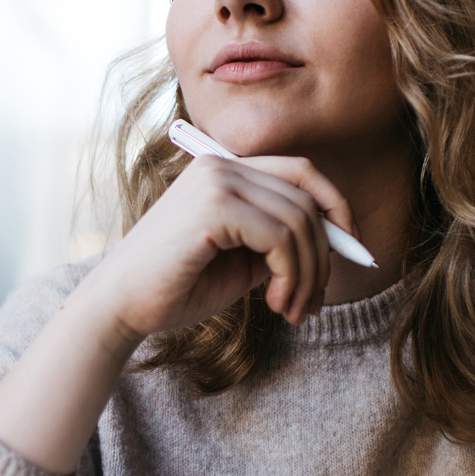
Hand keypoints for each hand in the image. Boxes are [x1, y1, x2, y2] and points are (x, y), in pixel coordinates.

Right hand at [79, 153, 358, 332]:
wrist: (121, 305)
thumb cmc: (177, 286)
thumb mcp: (242, 260)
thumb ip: (280, 241)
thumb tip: (336, 241)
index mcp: (225, 169)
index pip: (301, 172)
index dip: (336, 207)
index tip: (352, 250)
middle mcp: (221, 165)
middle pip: (307, 197)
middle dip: (324, 255)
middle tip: (312, 303)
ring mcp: (216, 181)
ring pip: (300, 220)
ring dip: (308, 274)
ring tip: (292, 310)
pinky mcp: (214, 206)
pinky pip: (281, 237)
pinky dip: (291, 274)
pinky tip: (275, 303)